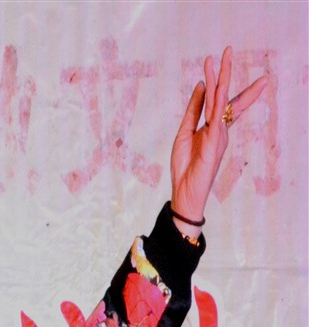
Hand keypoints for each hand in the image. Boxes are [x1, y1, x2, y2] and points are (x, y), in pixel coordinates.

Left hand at [170, 47, 267, 232]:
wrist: (185, 191)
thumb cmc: (185, 166)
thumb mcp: (184, 132)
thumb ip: (193, 110)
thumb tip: (201, 86)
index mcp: (213, 127)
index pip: (222, 100)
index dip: (221, 80)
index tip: (222, 60)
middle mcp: (219, 128)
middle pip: (225, 95)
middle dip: (226, 72)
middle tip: (228, 49)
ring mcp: (218, 135)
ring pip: (221, 102)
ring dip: (220, 79)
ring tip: (221, 58)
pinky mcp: (214, 143)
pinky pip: (216, 119)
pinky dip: (216, 103)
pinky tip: (216, 89)